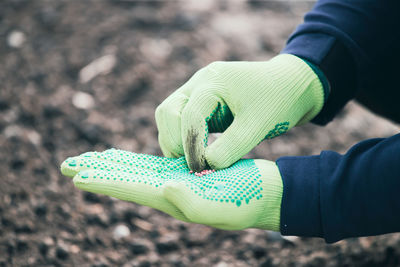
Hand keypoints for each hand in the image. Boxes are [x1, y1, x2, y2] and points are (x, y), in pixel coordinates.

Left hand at [60, 148, 282, 230]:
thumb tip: (164, 187)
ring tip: (88, 159)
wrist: (266, 194)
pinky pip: (153, 163)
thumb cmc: (249, 201)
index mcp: (174, 199)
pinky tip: (123, 158)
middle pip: (125, 179)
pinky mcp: (187, 171)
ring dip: (110, 164)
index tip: (76, 175)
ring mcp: (177, 181)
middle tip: (67, 165)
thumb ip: (192, 202)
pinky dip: (134, 159)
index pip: (130, 189)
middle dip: (97, 172)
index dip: (104, 182)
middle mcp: (169, 192)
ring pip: (135, 170)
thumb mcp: (223, 206)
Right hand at [155, 54, 324, 170]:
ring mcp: (197, 90)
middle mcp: (199, 83)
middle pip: (167, 112)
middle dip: (174, 141)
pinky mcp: (200, 102)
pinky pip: (179, 119)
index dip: (191, 146)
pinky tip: (196, 155)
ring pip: (168, 115)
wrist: (289, 85)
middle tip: (190, 165)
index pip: (189, 116)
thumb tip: (204, 166)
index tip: (200, 170)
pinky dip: (182, 137)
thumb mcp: (259, 125)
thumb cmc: (279, 100)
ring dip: (174, 140)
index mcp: (214, 82)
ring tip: (192, 162)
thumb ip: (232, 146)